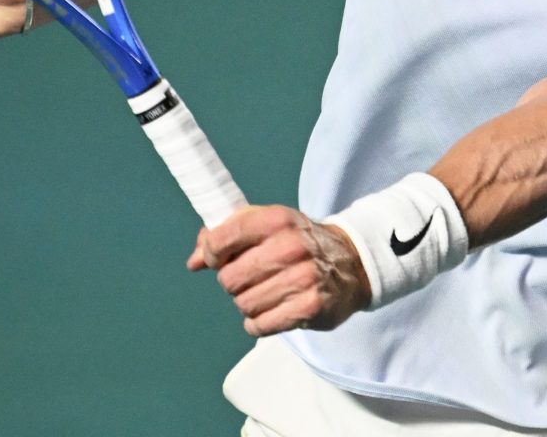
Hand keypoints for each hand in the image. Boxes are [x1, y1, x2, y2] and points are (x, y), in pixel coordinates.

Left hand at [187, 205, 370, 336]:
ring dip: (249, 303)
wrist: (353, 263)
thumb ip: (227, 236)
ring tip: (268, 293)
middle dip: (235, 282)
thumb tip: (194, 261)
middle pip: (229, 279)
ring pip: (244, 304)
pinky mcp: (310, 307)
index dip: (212, 253)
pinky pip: (260, 325)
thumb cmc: (301, 243)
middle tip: (252, 278)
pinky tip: (274, 310)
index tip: (218, 258)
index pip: (222, 239)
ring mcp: (302, 278)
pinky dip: (260, 322)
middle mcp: (290, 247)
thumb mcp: (268, 225)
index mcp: (276, 220)